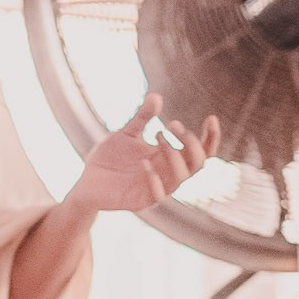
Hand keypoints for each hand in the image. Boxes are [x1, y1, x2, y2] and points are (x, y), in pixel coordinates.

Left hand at [72, 95, 219, 215]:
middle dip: (191, 144)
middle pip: (197, 164)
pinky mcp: (141, 202)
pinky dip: (154, 179)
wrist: (86, 182)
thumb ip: (142, 118)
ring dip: (173, 155)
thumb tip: (157, 97)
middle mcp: (167, 174)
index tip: (211, 118)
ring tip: (157, 135)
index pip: (200, 151)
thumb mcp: (126, 134)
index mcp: (168, 157)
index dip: (210, 137)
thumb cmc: (109, 159)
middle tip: (174, 125)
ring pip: (181, 178)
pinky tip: (144, 164)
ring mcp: (156, 189)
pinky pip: (157, 194)